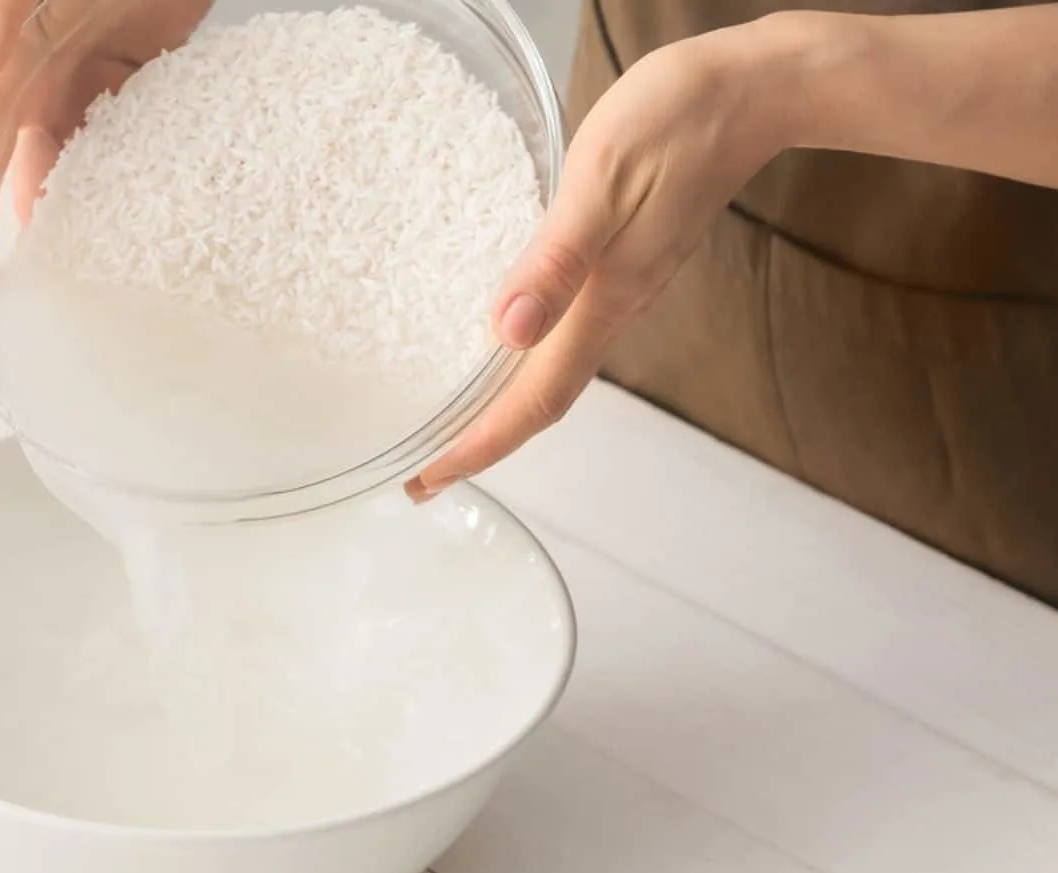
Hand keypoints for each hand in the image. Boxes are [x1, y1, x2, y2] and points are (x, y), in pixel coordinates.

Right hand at [0, 0, 209, 286]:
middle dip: (30, 221)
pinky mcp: (140, 63)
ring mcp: (91, 68)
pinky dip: (138, 163)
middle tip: (51, 283)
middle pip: (26, 162)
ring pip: (81, 154)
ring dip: (85, 202)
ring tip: (100, 259)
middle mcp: (39, 69)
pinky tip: (152, 203)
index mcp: (3, 57)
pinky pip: (132, 127)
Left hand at [406, 19, 796, 500]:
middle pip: (539, 402)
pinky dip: (520, 360)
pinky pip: (564, 334)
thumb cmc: (677, 122)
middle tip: (419, 474)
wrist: (755, 92)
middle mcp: (613, 309)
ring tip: (445, 425)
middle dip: (479, 443)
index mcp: (604, 301)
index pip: (533, 401)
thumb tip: (508, 333)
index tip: (426, 479)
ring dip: (498, 407)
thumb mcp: (602, 181)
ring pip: (551, 372)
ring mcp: (621, 290)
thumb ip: (556, 260)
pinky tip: (495, 346)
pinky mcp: (622, 264)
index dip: (479, 447)